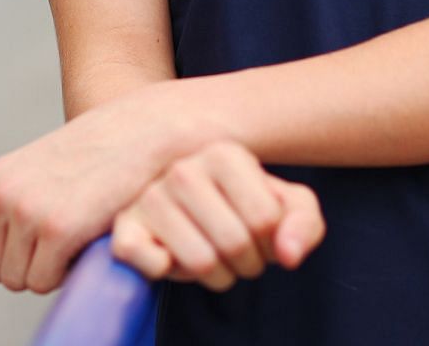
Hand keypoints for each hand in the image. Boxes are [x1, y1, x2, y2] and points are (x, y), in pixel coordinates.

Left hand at [0, 85, 189, 293]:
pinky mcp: (57, 228)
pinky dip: (65, 276)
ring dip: (47, 273)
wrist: (141, 133)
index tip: (37, 246)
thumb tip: (4, 258)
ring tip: (75, 245)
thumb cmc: (99, 156)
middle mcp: (3, 194)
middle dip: (28, 267)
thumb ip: (17, 200)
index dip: (6, 254)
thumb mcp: (41, 169)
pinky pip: (44, 282)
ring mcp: (27, 211)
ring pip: (18, 280)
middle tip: (64, 247)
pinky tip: (85, 247)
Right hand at [109, 141, 324, 291]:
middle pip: (235, 242)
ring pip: (200, 261)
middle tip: (238, 251)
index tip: (260, 233)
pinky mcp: (124, 227)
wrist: (188, 208)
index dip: (271, 242)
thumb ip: (303, 223)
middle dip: (246, 263)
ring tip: (212, 255)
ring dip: (216, 275)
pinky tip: (174, 257)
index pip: (266, 219)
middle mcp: (183, 168)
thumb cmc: (242, 206)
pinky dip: (169, 273)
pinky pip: (149, 262)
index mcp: (224, 153)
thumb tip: (289, 254)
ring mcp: (149, 196)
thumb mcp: (286, 206)